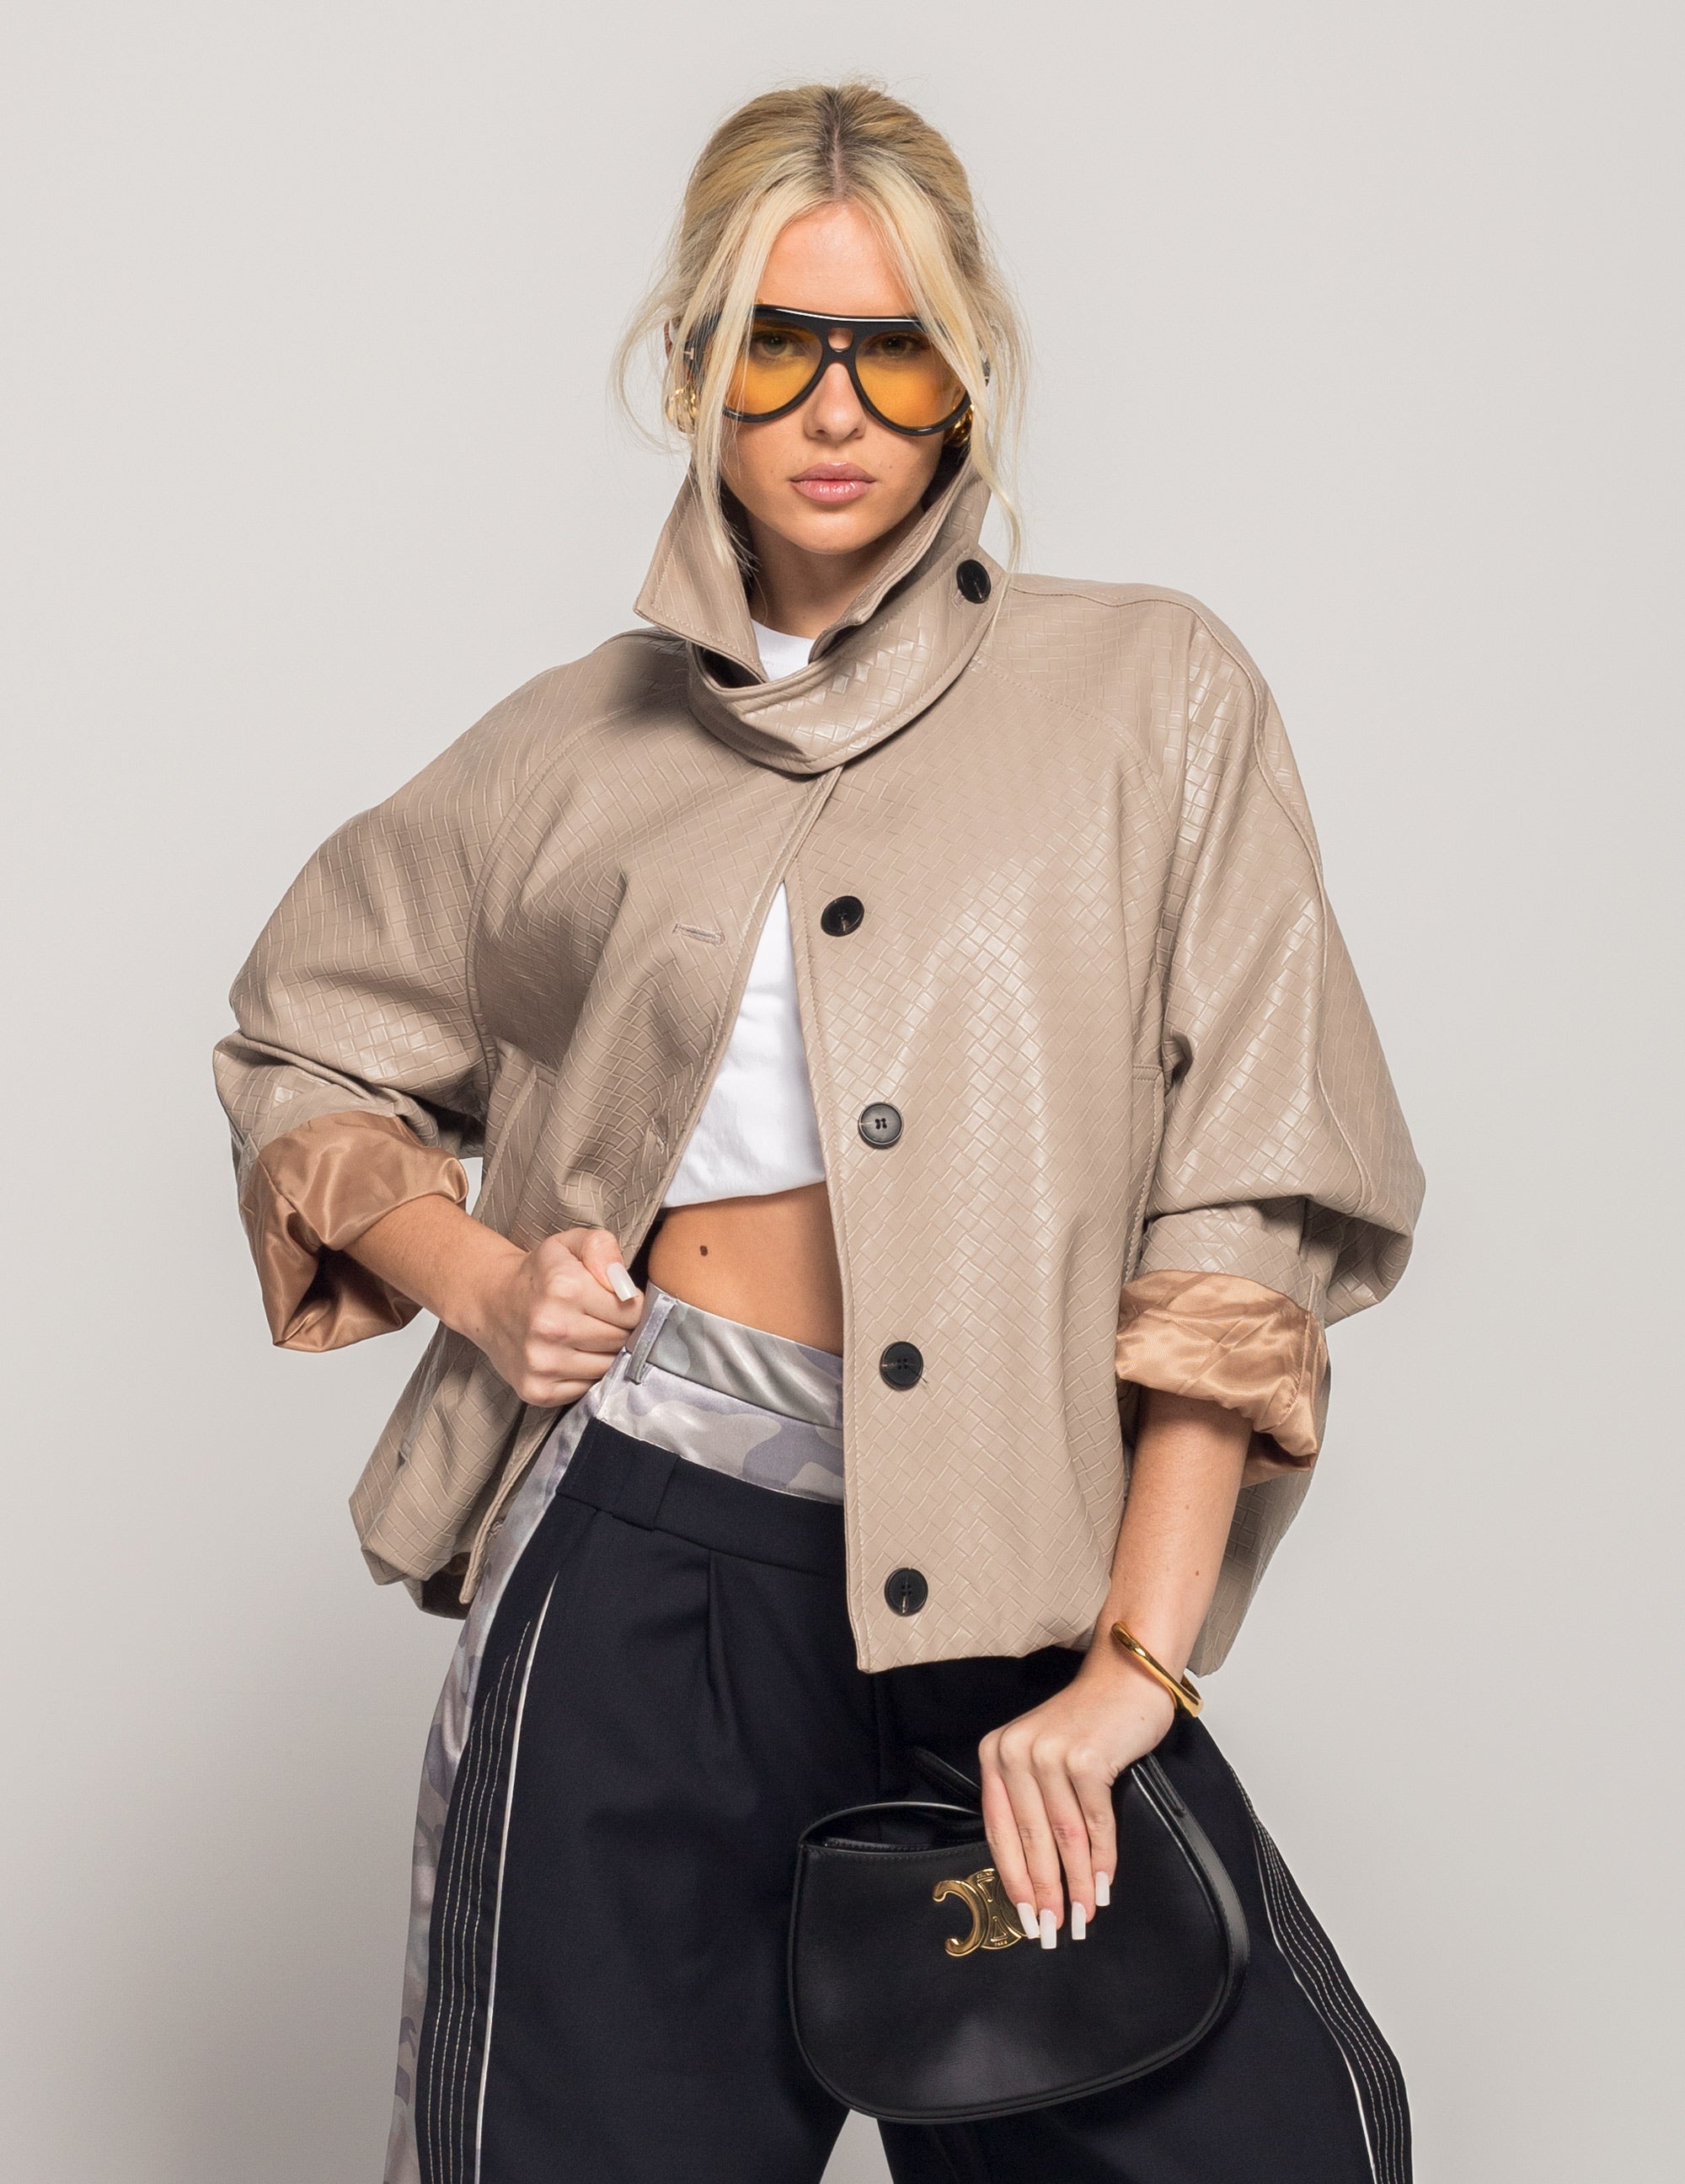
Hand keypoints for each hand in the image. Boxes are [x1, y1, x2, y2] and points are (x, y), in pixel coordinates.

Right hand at [460, 1226, 642, 1404]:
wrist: (491, 1301)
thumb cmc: (541, 1274)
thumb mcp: (570, 1243)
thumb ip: (602, 1247)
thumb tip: (623, 1285)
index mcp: (565, 1287)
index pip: (633, 1312)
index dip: (630, 1306)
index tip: (614, 1301)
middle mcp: (551, 1328)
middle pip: (622, 1341)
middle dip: (620, 1329)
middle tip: (598, 1318)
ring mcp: (542, 1363)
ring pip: (608, 1367)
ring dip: (605, 1354)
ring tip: (585, 1335)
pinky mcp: (537, 1390)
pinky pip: (587, 1388)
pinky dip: (586, 1375)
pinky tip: (571, 1355)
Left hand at [977, 1645, 1176, 1946]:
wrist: (1126, 1679)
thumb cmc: (1087, 1724)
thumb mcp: (1041, 1755)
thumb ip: (1029, 1802)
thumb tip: (1034, 1873)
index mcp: (996, 1753)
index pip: (999, 1829)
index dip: (1013, 1878)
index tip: (1023, 1916)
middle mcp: (1017, 1751)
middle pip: (1031, 1838)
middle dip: (1043, 1891)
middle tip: (1052, 1930)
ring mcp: (1052, 1753)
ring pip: (1064, 1836)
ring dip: (1075, 1883)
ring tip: (1082, 1916)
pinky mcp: (1087, 1758)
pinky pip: (1094, 1823)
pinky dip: (1101, 1859)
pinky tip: (1102, 1885)